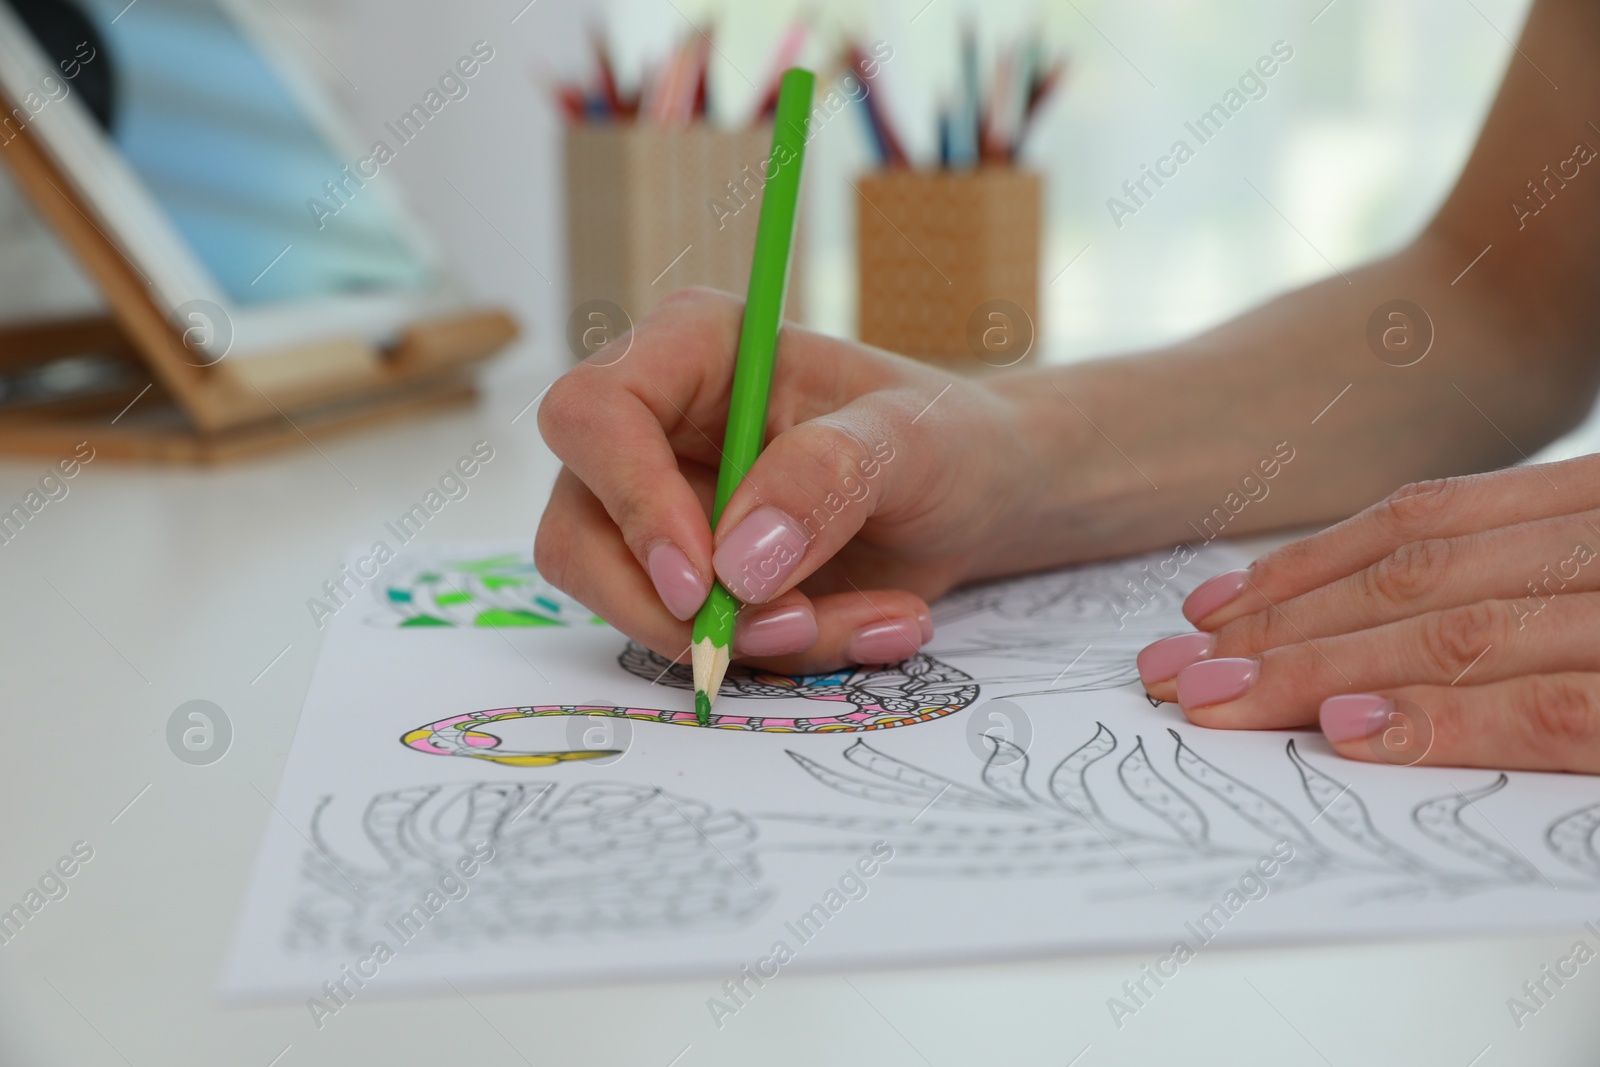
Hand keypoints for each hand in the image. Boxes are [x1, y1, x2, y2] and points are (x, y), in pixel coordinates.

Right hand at [535, 288, 1032, 672]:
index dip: (630, 500)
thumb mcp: (914, 440)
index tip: (705, 577)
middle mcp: (656, 428)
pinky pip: (688, 639)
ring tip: (855, 622)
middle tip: (783, 627)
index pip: (592, 413)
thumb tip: (737, 561)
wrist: (979, 498)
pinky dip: (772, 657)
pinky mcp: (689, 579)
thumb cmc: (946, 437)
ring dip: (736, 638)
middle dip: (668, 604)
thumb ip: (830, 475)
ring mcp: (661, 509)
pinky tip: (863, 626)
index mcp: (694, 350)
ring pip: (623, 600)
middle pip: (576, 529)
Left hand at [1136, 455, 1599, 771]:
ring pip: (1455, 632)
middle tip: (1169, 668)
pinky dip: (1442, 718)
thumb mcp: (1596, 583)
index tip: (1210, 606)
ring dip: (1319, 668)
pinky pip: (1549, 708)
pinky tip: (1345, 730)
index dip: (1308, 563)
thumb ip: (1516, 587)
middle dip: (1279, 624)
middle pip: (1417, 576)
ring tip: (1214, 699)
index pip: (1429, 520)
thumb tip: (1378, 642)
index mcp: (1599, 503)